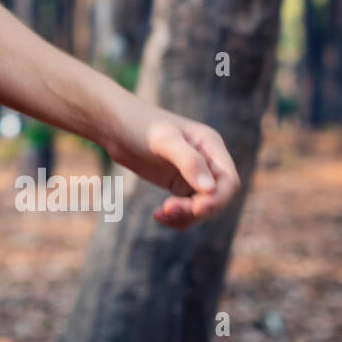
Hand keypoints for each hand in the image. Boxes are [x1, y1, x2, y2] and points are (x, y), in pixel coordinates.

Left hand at [104, 101, 241, 228]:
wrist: (113, 125)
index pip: (228, 181)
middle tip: (169, 208)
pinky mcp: (177, 183)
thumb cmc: (139, 125)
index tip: (196, 209)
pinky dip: (176, 216)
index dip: (218, 199)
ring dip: (186, 216)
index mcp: (210, 145)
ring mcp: (193, 174)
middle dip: (197, 209)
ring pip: (202, 207)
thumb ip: (188, 161)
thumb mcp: (163, 140)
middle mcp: (206, 161)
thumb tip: (210, 189)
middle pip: (217, 198)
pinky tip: (158, 215)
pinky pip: (186, 208)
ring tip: (161, 214)